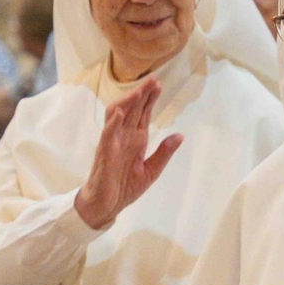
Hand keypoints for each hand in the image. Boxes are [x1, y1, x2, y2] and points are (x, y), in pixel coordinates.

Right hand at [73, 78, 182, 229]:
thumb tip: (179, 135)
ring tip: (138, 92)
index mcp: (135, 140)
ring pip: (117, 116)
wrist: (106, 205)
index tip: (159, 85)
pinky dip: (113, 123)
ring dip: (127, 103)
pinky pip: (107, 135)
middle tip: (152, 79)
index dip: (150, 99)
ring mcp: (112, 143)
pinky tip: (120, 113)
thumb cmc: (124, 187)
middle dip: (141, 94)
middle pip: (132, 110)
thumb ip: (164, 152)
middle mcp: (123, 137)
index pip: (142, 114)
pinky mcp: (104, 154)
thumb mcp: (151, 170)